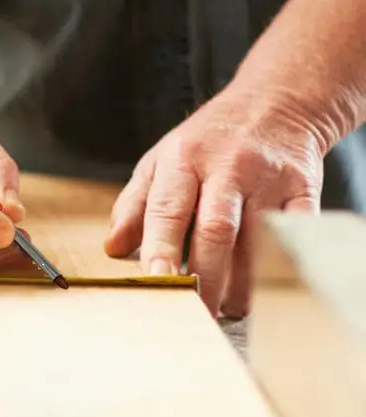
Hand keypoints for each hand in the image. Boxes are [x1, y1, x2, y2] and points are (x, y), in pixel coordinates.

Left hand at [103, 87, 324, 318]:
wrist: (275, 102)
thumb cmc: (207, 142)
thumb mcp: (161, 161)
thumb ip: (135, 204)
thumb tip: (113, 248)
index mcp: (183, 160)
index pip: (168, 209)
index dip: (161, 248)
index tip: (156, 282)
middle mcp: (227, 167)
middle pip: (216, 230)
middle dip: (204, 279)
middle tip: (194, 314)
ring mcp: (268, 178)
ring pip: (256, 240)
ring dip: (241, 284)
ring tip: (226, 309)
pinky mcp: (303, 188)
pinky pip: (295, 234)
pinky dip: (280, 265)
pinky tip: (265, 289)